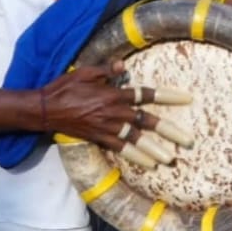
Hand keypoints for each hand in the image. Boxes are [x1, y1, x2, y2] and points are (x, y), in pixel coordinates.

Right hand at [39, 65, 192, 162]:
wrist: (44, 109)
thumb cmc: (64, 87)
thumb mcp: (85, 72)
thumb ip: (107, 70)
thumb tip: (124, 66)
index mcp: (113, 94)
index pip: (145, 95)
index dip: (167, 96)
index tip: (187, 98)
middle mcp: (114, 113)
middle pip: (146, 122)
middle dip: (169, 131)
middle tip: (187, 140)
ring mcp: (107, 128)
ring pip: (136, 140)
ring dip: (155, 150)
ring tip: (171, 159)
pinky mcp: (99, 139)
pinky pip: (121, 149)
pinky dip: (135, 157)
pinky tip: (149, 164)